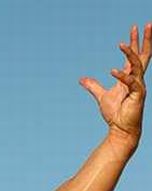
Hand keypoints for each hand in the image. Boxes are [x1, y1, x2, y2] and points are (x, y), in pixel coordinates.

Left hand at [80, 24, 150, 141]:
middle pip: (144, 55)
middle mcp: (137, 79)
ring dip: (130, 54)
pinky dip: (122, 76)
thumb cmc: (114, 114)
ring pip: (137, 65)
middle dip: (145, 40)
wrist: (120, 130)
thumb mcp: (101, 96)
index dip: (135, 43)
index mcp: (130, 78)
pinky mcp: (138, 95)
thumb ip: (93, 86)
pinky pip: (131, 82)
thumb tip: (82, 79)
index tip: (134, 28)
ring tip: (122, 44)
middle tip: (147, 24)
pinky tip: (113, 71)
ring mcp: (139, 86)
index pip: (134, 56)